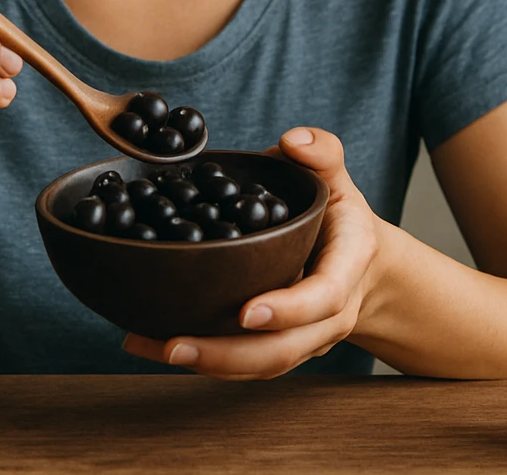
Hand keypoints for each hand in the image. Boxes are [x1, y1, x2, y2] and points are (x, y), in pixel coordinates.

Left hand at [121, 127, 381, 378]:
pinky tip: (155, 345)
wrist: (358, 260)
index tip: (245, 311)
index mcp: (347, 267)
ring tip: (149, 345)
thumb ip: (321, 152)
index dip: (287, 309)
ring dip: (205, 363)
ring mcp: (305, 339)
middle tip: (174, 343)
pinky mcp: (277, 349)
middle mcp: (330, 315)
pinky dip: (202, 360)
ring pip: (259, 365)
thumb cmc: (336, 214)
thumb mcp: (335, 177)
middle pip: (283, 350)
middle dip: (228, 354)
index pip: (323, 297)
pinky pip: (244, 365)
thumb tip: (294, 140)